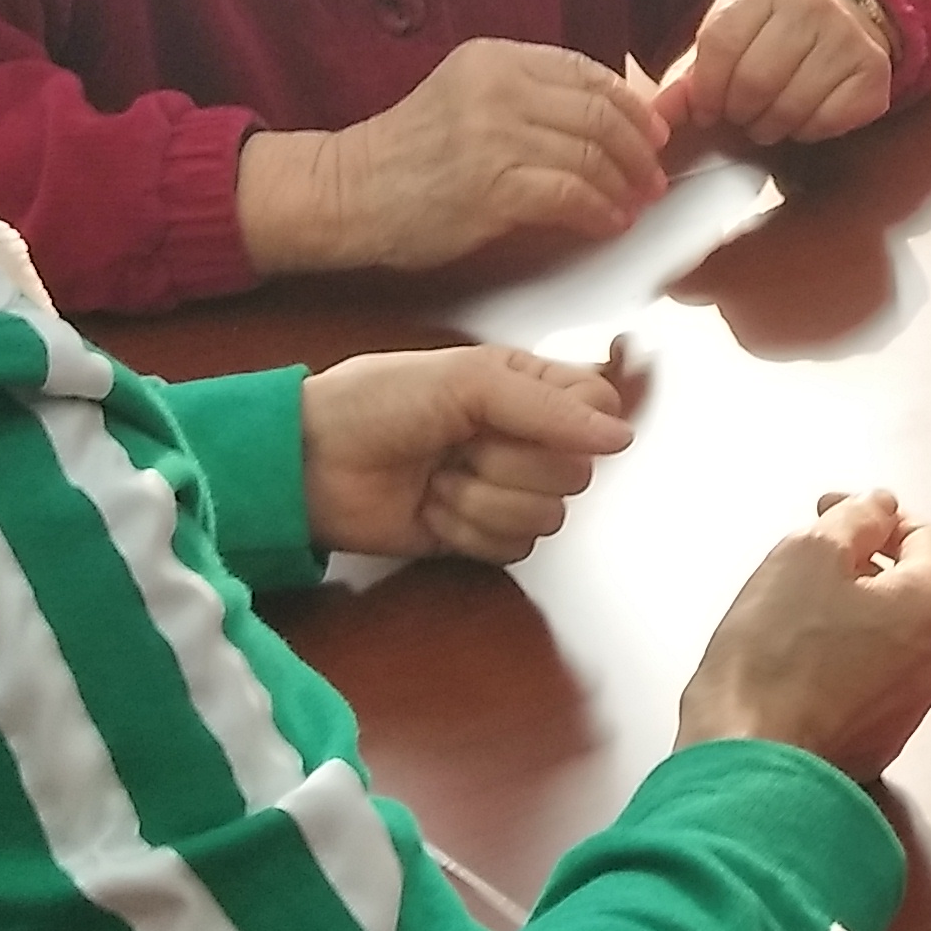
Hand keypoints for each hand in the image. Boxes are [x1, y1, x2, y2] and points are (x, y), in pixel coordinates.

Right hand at [236, 37, 669, 274]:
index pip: (587, 73)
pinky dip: (600, 211)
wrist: (346, 192)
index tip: (651, 134)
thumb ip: (527, 96)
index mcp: (494, 57)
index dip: (631, 106)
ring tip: (634, 204)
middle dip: (640, 150)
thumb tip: (610, 118)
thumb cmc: (409, 154)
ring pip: (592, 154)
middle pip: (600, 114)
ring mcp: (494, 135)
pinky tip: (608, 223)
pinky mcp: (492, 186)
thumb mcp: (466, 96)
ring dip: (625, 185)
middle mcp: (497, 87)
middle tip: (653, 177)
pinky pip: (572, 194)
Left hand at [299, 343, 632, 564]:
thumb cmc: (377, 402)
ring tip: (437, 478)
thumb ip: (550, 408)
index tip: (521, 419)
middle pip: (575, 471)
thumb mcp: (467, 382)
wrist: (309, 464)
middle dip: (510, 464)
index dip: (574, 422)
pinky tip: (432, 511)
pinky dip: (468, 532)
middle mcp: (523, 438)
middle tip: (460, 446)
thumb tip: (621, 437)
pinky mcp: (480, 536)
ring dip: (481, 500)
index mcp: (526, 386)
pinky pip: (515, 548)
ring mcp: (504, 489)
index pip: (599, 407)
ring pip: (548, 515)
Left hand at [658, 0, 896, 145]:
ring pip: (792, 106)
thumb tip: (655, 118)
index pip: (721, 45)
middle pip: (755, 81)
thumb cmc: (772, 38)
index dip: (707, 90)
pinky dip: (809, 130)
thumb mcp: (726, 42)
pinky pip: (828, 120)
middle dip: (740, 112)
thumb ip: (688, 79)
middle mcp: (811, 2)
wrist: (846, 21)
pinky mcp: (873, 70)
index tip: (709, 109)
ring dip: (772, 126)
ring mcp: (847, 35)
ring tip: (769, 118)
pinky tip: (805, 115)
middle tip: (742, 114)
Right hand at [676, 490, 930, 780]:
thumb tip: (880, 506)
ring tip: (789, 617)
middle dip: (862, 567)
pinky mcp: (873, 745)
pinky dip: (837, 666)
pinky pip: (863, 687)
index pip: (929, 539)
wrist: (748, 763)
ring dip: (848, 618)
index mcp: (929, 609)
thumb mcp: (807, 554)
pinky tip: (791, 667)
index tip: (835, 510)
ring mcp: (905, 711)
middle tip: (805, 561)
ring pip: (885, 642)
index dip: (880, 515)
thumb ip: (855, 518)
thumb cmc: (773, 658)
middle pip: (909, 592)